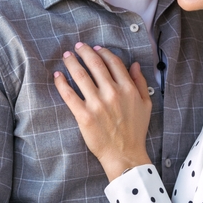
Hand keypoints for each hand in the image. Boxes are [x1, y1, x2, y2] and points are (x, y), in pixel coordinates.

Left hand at [53, 43, 152, 179]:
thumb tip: (134, 64)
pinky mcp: (83, 115)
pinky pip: (68, 94)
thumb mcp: (145, 104)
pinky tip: (57, 75)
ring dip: (71, 62)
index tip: (95, 48)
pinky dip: (61, 82)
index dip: (103, 52)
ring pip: (80, 75)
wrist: (124, 155)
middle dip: (84, 52)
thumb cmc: (135, 130)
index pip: (113, 62)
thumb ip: (140, 82)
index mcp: (128, 88)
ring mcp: (97, 104)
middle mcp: (112, 93)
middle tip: (77, 47)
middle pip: (95, 64)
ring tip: (66, 57)